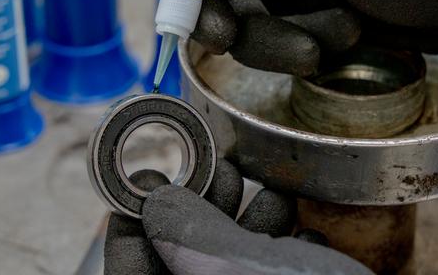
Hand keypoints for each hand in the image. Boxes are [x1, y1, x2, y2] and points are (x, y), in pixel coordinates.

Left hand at [104, 160, 371, 274]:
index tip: (153, 180)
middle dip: (203, 212)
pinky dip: (287, 255)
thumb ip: (191, 234)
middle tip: (222, 173)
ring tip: (275, 198)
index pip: (131, 273)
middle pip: (185, 262)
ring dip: (253, 227)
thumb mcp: (236, 268)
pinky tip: (306, 238)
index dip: (136, 223)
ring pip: (234, 267)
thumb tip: (158, 200)